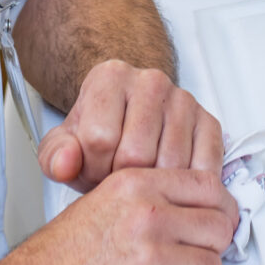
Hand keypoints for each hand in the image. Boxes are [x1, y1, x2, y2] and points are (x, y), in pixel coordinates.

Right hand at [0, 164, 239, 264]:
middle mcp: (148, 219)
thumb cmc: (57, 261)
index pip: (209, 186)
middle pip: (219, 227)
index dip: (219, 207)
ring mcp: (152, 262)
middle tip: (191, 256)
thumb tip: (196, 206)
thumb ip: (150, 198)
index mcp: (136, 187)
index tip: (216, 220)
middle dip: (210, 246)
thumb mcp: (102, 203)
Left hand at [37, 59, 224, 190]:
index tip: (93, 169)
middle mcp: (151, 81)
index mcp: (110, 77)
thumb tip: (65, 163)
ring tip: (139, 181)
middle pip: (136, 154)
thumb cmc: (98, 135)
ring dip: (153, 187)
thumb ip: (55, 157)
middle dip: (122, 181)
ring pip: (170, 165)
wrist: (127, 121)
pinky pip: (202, 167)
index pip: (100, 138)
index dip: (93, 168)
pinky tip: (166, 184)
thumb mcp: (64, 146)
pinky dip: (185, 186)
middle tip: (117, 181)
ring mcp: (184, 100)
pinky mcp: (209, 121)